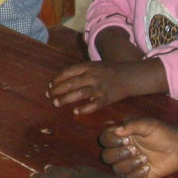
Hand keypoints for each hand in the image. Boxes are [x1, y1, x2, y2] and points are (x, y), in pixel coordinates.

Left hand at [48, 59, 164, 115]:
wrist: (128, 76)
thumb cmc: (106, 72)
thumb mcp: (93, 66)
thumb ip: (79, 72)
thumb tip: (58, 80)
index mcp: (88, 67)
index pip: (68, 72)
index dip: (57, 79)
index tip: (50, 85)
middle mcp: (92, 76)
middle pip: (71, 83)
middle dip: (57, 90)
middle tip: (49, 95)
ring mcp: (99, 87)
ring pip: (79, 93)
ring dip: (65, 98)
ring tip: (56, 103)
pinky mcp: (106, 98)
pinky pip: (94, 105)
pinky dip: (84, 109)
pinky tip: (75, 112)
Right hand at [98, 117, 177, 177]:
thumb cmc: (162, 133)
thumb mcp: (147, 124)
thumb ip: (132, 125)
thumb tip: (116, 130)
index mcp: (120, 136)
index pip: (105, 139)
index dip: (112, 141)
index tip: (127, 139)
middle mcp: (121, 151)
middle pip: (106, 157)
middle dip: (119, 154)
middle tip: (136, 150)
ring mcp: (128, 164)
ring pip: (117, 170)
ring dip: (130, 164)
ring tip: (145, 158)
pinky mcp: (137, 176)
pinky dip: (137, 174)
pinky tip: (148, 167)